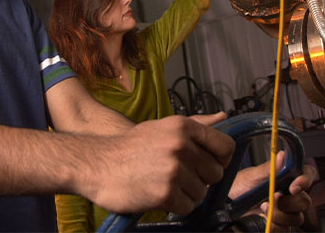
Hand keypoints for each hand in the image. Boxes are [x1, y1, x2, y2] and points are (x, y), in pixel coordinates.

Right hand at [90, 115, 234, 215]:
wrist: (99, 163)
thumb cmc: (132, 147)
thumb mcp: (163, 127)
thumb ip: (195, 124)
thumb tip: (223, 117)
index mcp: (182, 126)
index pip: (225, 146)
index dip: (220, 159)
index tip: (207, 163)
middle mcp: (180, 144)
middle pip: (215, 173)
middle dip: (200, 178)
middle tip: (176, 174)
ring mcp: (173, 169)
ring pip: (202, 192)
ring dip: (185, 193)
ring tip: (162, 181)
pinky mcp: (166, 192)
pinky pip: (187, 207)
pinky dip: (174, 205)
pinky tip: (157, 192)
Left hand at [230, 151, 315, 231]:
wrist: (226, 204)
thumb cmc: (238, 186)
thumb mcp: (252, 176)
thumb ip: (269, 169)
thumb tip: (283, 156)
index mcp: (284, 177)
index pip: (306, 175)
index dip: (305, 180)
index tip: (294, 186)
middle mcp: (287, 194)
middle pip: (304, 200)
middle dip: (290, 202)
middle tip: (273, 198)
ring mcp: (284, 211)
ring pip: (297, 217)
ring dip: (280, 214)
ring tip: (263, 207)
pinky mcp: (279, 225)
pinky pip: (285, 229)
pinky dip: (275, 225)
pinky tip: (262, 218)